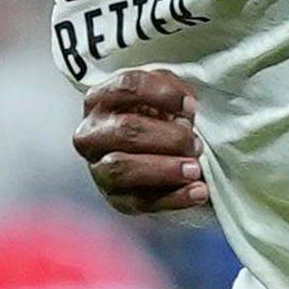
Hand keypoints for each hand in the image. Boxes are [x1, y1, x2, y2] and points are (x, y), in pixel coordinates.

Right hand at [73, 67, 209, 215]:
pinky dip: (174, 198)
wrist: (146, 152)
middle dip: (168, 137)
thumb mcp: (159, 94)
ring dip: (165, 169)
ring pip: (122, 168)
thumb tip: (187, 108)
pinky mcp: (115, 198)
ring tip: (195, 169)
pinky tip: (198, 191)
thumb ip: (170, 90)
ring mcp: (99, 169)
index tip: (191, 106)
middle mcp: (91, 134)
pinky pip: (142, 201)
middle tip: (195, 143)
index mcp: (99, 99)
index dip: (163, 94)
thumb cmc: (152, 118)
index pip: (127, 87)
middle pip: (125, 130)